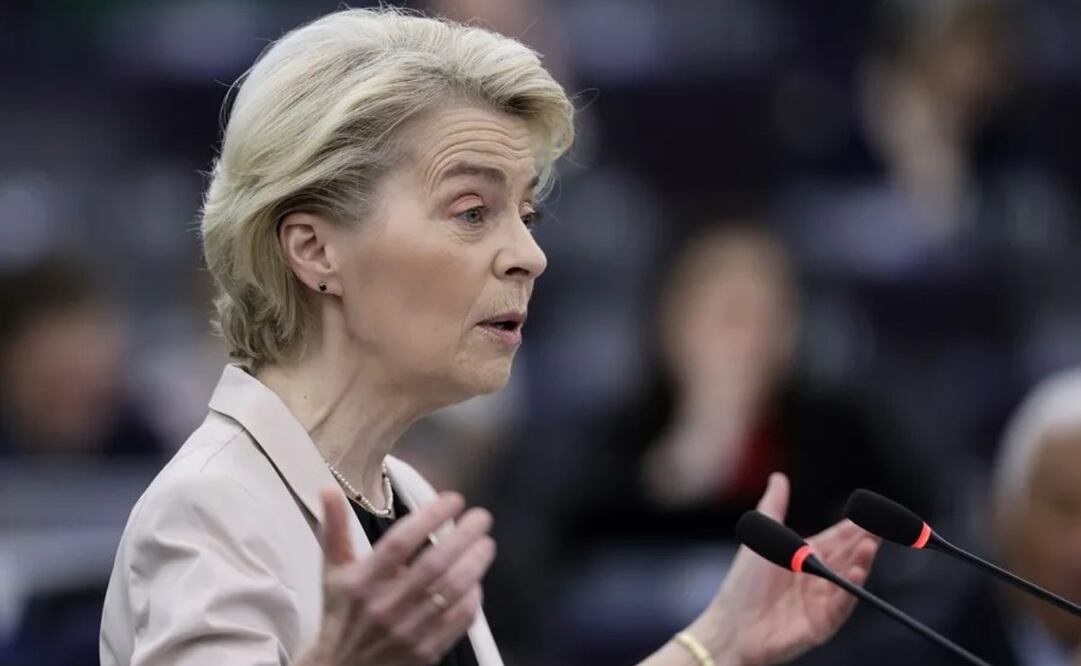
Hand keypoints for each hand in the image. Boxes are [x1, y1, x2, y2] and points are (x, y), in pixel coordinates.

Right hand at [298, 489, 494, 665]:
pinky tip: (476, 580)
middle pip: (434, 564)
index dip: (430, 517)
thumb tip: (329, 489)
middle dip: (464, 536)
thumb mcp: (332, 572)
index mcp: (361, 583)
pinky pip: (459, 620)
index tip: (453, 500)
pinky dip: (473, 597)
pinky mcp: (425, 652)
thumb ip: (335, 529)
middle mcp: (384, 607)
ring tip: (486, 544)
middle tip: (481, 518)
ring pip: (452, 591)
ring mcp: (407, 632)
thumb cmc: (341, 615)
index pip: (400, 542)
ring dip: (475, 563)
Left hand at [692, 473, 878, 665]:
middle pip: (848, 557)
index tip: (871, 512)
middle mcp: (818, 579)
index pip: (838, 539)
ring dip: (862, 562)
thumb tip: (779, 477)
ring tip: (870, 544)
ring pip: (848, 579)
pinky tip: (857, 572)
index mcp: (806, 558)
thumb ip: (774, 506)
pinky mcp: (822, 624)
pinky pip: (840, 606)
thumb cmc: (743, 585)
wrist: (731, 626)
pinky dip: (850, 590)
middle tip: (881, 525)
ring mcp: (822, 602)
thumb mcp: (763, 538)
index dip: (855, 526)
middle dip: (865, 541)